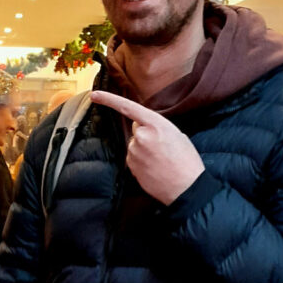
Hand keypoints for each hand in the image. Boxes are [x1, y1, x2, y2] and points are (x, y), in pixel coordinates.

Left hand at [91, 90, 204, 204]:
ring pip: (135, 144)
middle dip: (146, 134)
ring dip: (144, 149)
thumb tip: (146, 129)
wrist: (187, 187)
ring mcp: (134, 152)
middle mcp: (142, 136)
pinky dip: (142, 161)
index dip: (109, 100)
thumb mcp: (177, 135)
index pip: (128, 107)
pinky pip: (133, 157)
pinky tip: (155, 167)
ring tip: (161, 160)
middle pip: (137, 128)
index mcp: (156, 124)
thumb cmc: (186, 161)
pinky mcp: (131, 165)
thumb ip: (157, 128)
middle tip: (162, 147)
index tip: (94, 95)